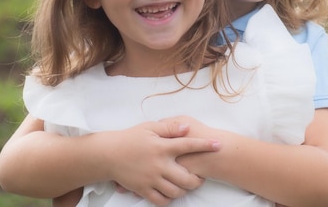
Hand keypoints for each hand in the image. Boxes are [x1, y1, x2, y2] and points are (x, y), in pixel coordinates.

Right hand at [96, 119, 219, 205]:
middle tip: (200, 176)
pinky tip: (171, 193)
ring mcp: (151, 179)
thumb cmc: (130, 138)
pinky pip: (160, 200)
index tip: (218, 145)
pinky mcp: (143, 189)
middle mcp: (159, 164)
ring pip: (176, 191)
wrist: (108, 154)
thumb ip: (169, 127)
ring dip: (185, 190)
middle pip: (186, 177)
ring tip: (186, 184)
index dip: (205, 145)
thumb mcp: (150, 127)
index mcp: (162, 146)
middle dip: (198, 179)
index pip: (188, 145)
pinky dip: (169, 199)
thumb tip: (187, 127)